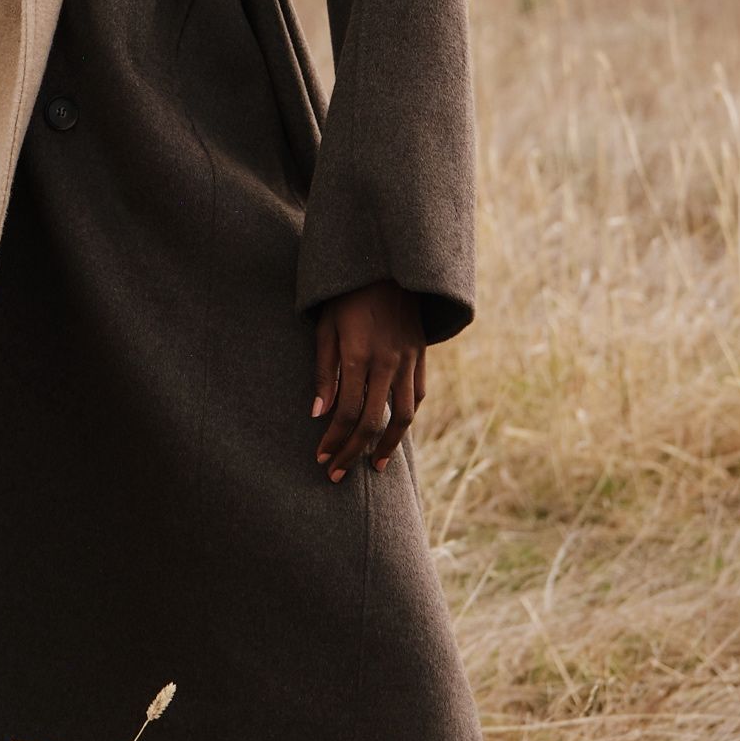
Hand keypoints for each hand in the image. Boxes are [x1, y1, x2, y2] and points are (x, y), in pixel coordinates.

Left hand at [311, 280, 425, 480]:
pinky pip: (417, 396)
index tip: (321, 458)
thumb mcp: (325, 327)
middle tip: (337, 475)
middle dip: (352, 452)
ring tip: (373, 466)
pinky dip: (406, 417)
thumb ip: (323, 372)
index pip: (346, 412)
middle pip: (372, 421)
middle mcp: (386, 362)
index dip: (333, 440)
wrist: (388, 265)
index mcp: (357, 355)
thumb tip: (317, 414)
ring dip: (387, 446)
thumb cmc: (346, 296)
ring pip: (402, 416)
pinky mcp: (421, 356)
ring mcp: (408, 360)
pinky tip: (394, 432)